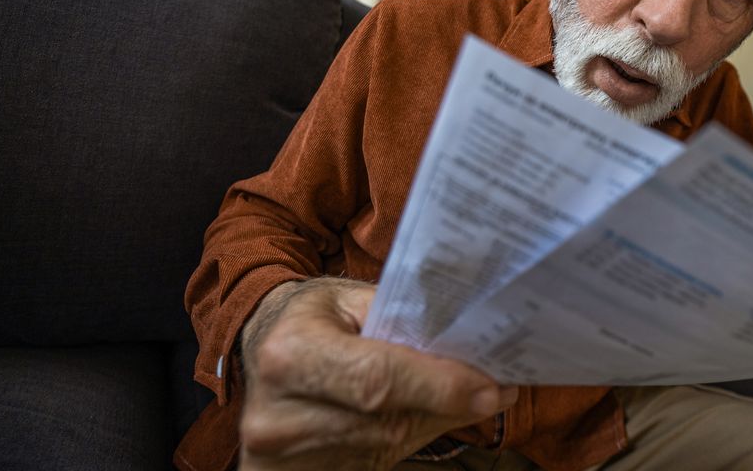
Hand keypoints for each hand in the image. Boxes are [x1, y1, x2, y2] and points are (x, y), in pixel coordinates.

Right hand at [238, 278, 516, 470]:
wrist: (257, 347)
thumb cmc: (311, 316)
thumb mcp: (349, 298)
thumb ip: (402, 319)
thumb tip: (469, 347)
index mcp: (290, 352)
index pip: (377, 380)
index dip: (438, 386)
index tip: (489, 387)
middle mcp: (278, 412)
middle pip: (386, 421)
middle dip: (447, 405)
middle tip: (495, 390)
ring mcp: (279, 455)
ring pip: (384, 446)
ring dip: (432, 423)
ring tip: (467, 398)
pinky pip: (369, 460)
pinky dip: (406, 439)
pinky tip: (424, 415)